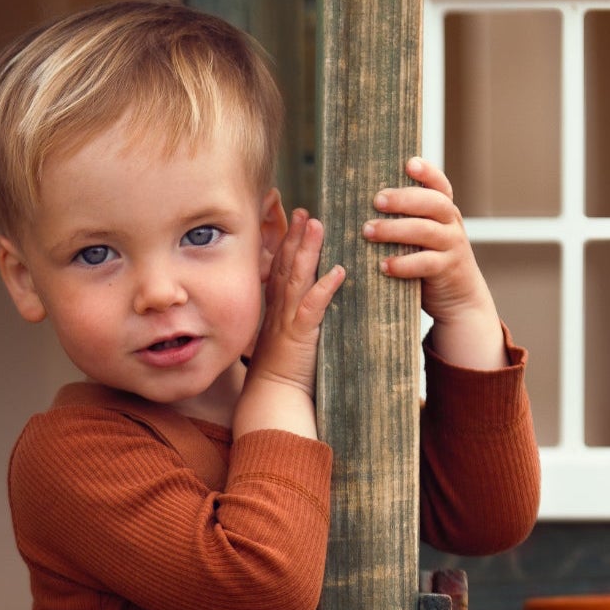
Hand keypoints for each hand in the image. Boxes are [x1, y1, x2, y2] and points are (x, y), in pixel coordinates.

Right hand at [248, 195, 347, 398]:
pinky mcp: (299, 335)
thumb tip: (313, 304)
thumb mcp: (287, 339)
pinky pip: (312, 307)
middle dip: (295, 236)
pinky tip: (337, 271)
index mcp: (276, 310)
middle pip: (286, 264)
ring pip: (296, 278)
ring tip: (317, 225)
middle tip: (305, 212)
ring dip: (307, 250)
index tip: (296, 221)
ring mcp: (287, 320)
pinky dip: (323, 288)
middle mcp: (279, 310)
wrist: (272, 397)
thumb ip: (297, 319)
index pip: (280, 269)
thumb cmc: (283, 374)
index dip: (287, 243)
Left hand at [364, 158, 507, 368]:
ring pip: (426, 231)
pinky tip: (384, 265)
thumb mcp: (422, 235)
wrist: (459, 298)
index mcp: (443, 210)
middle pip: (432, 203)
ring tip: (369, 231)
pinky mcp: (448, 270)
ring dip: (396, 229)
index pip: (440, 185)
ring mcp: (452, 246)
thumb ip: (404, 218)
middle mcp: (450, 224)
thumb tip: (357, 201)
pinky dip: (404, 263)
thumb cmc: (428, 259)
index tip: (409, 163)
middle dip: (404, 198)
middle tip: (377, 200)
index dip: (428, 172)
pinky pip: (427, 263)